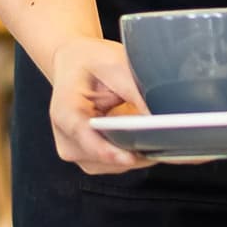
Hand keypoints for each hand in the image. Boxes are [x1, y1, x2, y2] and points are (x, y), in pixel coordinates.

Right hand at [45, 37, 152, 174]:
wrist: (75, 64)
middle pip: (106, 157)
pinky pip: (118, 163)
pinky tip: (140, 133)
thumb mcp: (115, 65)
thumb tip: (160, 119)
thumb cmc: (91, 62)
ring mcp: (77, 153)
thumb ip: (136, 93)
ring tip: (149, 127)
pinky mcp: (90, 159)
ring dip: (136, 149)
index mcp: (64, 112)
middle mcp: (67, 139)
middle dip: (135, 147)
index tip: (131, 156)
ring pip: (116, 164)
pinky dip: (133, 150)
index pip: (86, 139)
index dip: (110, 151)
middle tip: (162, 131)